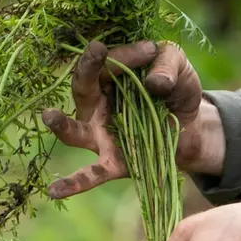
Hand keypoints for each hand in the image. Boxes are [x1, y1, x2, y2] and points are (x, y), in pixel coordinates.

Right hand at [41, 39, 220, 199]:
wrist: (193, 130)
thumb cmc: (177, 92)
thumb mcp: (179, 69)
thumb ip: (169, 64)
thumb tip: (154, 82)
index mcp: (110, 79)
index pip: (110, 63)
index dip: (128, 55)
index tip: (151, 50)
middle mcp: (97, 107)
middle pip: (83, 87)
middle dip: (87, 68)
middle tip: (96, 50)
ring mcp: (101, 137)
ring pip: (75, 132)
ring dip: (61, 125)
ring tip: (48, 115)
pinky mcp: (114, 163)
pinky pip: (91, 174)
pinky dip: (73, 184)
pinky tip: (53, 190)